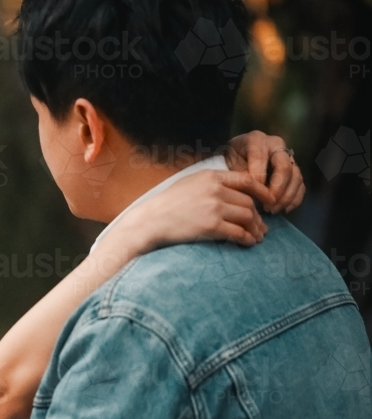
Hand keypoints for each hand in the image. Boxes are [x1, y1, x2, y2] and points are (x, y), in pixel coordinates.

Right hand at [122, 169, 268, 253]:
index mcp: (211, 176)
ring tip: (257, 236)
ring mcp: (214, 208)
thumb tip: (231, 190)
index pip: (247, 180)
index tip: (269, 200)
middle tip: (261, 226)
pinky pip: (237, 232)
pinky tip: (249, 242)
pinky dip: (247, 238)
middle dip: (258, 216)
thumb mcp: (189, 183)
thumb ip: (211, 183)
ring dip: (256, 228)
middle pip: (249, 202)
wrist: (150, 220)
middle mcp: (215, 190)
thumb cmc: (166, 203)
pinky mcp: (211, 226)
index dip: (262, 191)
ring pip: (247, 217)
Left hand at [226, 131, 305, 212]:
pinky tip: (284, 209)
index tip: (254, 191)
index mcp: (256, 139)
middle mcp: (276, 145)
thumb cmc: (230, 161)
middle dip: (277, 188)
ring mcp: (287, 157)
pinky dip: (294, 198)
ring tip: (273, 209)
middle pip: (284, 166)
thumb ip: (241, 175)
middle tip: (268, 204)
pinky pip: (300, 184)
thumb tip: (254, 191)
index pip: (260, 156)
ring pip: (295, 176)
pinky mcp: (293, 170)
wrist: (234, 160)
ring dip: (286, 196)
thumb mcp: (229, 165)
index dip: (258, 174)